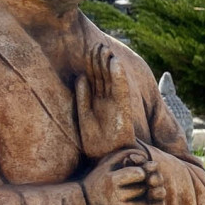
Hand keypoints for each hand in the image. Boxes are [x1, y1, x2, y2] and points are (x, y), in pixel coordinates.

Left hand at [75, 43, 133, 158]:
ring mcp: (116, 105)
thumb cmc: (95, 144)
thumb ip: (83, 97)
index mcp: (96, 102)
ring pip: (112, 80)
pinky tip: (115, 64)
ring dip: (110, 66)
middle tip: (98, 44)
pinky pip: (120, 91)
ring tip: (106, 50)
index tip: (89, 48)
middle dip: (101, 61)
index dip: (93, 64)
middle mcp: (107, 101)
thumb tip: (81, 78)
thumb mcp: (83, 117)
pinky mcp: (123, 111)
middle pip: (104, 76)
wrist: (106, 160)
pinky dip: (118, 78)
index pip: (95, 78)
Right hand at [82, 148, 165, 204]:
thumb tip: (143, 154)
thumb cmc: (98, 184)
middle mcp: (113, 194)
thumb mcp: (105, 167)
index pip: (139, 173)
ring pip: (145, 204)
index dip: (142, 173)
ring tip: (142, 200)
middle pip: (143, 189)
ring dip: (147, 202)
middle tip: (145, 188)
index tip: (139, 176)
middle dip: (146, 188)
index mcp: (111, 179)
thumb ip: (123, 156)